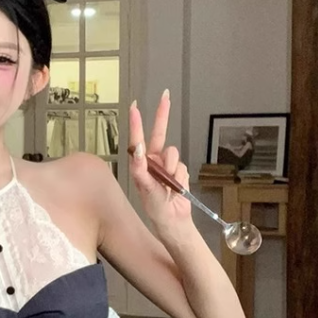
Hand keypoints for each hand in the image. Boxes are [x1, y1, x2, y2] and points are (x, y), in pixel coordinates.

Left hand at [129, 91, 192, 228]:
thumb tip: (138, 151)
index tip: (134, 107)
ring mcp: (166, 165)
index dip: (137, 123)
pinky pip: (182, 165)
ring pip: (173, 153)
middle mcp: (152, 161)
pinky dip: (180, 176)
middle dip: (162, 115)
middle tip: (165, 96)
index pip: (138, 139)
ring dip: (173, 168)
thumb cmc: (155, 208)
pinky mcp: (178, 170)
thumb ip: (141, 169)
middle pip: (159, 134)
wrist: (173, 221)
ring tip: (168, 185)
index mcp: (140, 164)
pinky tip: (176, 187)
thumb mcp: (146, 189)